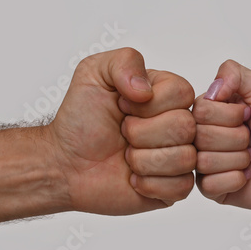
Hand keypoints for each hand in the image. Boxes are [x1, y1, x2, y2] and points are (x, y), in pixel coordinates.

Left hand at [47, 48, 195, 215]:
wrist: (65, 163)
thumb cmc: (81, 120)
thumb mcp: (94, 73)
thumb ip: (124, 61)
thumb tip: (146, 90)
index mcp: (167, 96)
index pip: (183, 93)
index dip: (149, 105)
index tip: (124, 107)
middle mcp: (179, 125)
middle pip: (185, 127)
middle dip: (141, 133)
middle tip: (123, 133)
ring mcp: (179, 157)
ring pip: (185, 159)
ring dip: (143, 160)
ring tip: (126, 156)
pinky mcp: (174, 187)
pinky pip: (181, 187)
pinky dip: (149, 184)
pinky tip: (133, 177)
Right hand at [193, 60, 250, 210]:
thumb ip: (234, 73)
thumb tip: (210, 89)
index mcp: (210, 111)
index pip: (200, 109)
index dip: (230, 115)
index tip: (249, 116)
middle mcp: (202, 136)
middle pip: (200, 136)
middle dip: (236, 138)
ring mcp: (204, 163)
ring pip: (204, 161)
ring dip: (238, 159)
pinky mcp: (211, 189)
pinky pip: (210, 185)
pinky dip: (236, 179)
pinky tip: (247, 175)